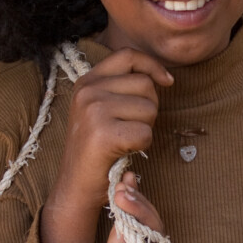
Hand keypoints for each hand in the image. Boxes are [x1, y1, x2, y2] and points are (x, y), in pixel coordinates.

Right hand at [40, 49, 172, 242]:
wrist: (75, 186)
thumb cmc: (96, 149)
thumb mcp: (101, 108)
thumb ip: (121, 88)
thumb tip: (161, 77)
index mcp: (87, 81)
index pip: (128, 56)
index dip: (152, 66)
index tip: (167, 81)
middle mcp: (87, 91)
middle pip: (145, 84)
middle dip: (150, 108)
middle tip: (131, 128)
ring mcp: (93, 110)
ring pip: (149, 108)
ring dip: (146, 128)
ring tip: (125, 140)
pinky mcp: (103, 133)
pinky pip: (146, 132)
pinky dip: (143, 146)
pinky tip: (125, 151)